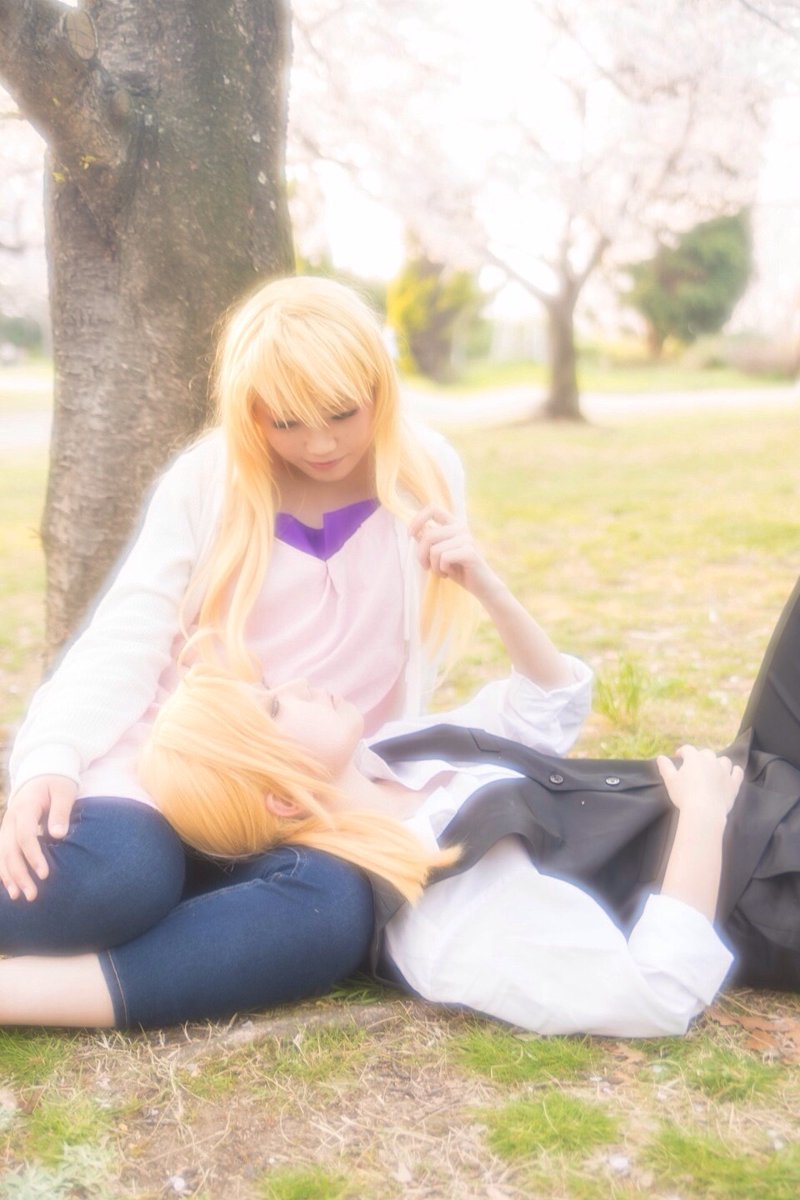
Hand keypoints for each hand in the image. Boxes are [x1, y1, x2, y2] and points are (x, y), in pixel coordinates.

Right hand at [0, 775, 76, 900]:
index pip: (25, 835)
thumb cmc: (57, 783)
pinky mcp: (7, 832)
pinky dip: (4, 870)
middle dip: (19, 874)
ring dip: (9, 876)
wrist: (43, 772)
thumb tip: (58, 835)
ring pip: (2, 854)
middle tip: (32, 895)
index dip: (33, 856)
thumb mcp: (64, 791)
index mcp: (25, 807)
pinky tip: (10, 887)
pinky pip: (1, 853)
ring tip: (19, 896)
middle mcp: (10, 818)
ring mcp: (6, 825)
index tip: (44, 874)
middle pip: (10, 850)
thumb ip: (61, 811)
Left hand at [408, 506, 498, 598]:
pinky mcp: (469, 552)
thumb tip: (413, 531)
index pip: (433, 508)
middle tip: (427, 567)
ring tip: (442, 571)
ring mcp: (467, 538)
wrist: (480, 585)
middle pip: (428, 535)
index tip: (410, 534)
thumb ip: (428, 541)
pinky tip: (450, 573)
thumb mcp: (438, 553)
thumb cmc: (457, 569)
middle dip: (421, 555)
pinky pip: (444, 558)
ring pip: (435, 550)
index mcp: (453, 524)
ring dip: (434, 566)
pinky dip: (442, 569)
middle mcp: (461, 527)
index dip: (418, 519)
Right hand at [657, 746, 742, 823]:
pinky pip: (738, 772)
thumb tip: (660, 757)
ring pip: (724, 760)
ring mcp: (724, 771)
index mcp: (694, 758)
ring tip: (714, 769)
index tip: (679, 756)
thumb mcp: (670, 780)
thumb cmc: (684, 795)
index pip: (688, 749)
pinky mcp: (734, 783)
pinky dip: (735, 771)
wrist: (704, 811)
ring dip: (718, 762)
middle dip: (700, 757)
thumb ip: (665, 767)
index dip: (683, 751)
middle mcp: (711, 761)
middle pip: (706, 753)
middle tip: (695, 765)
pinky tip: (732, 773)